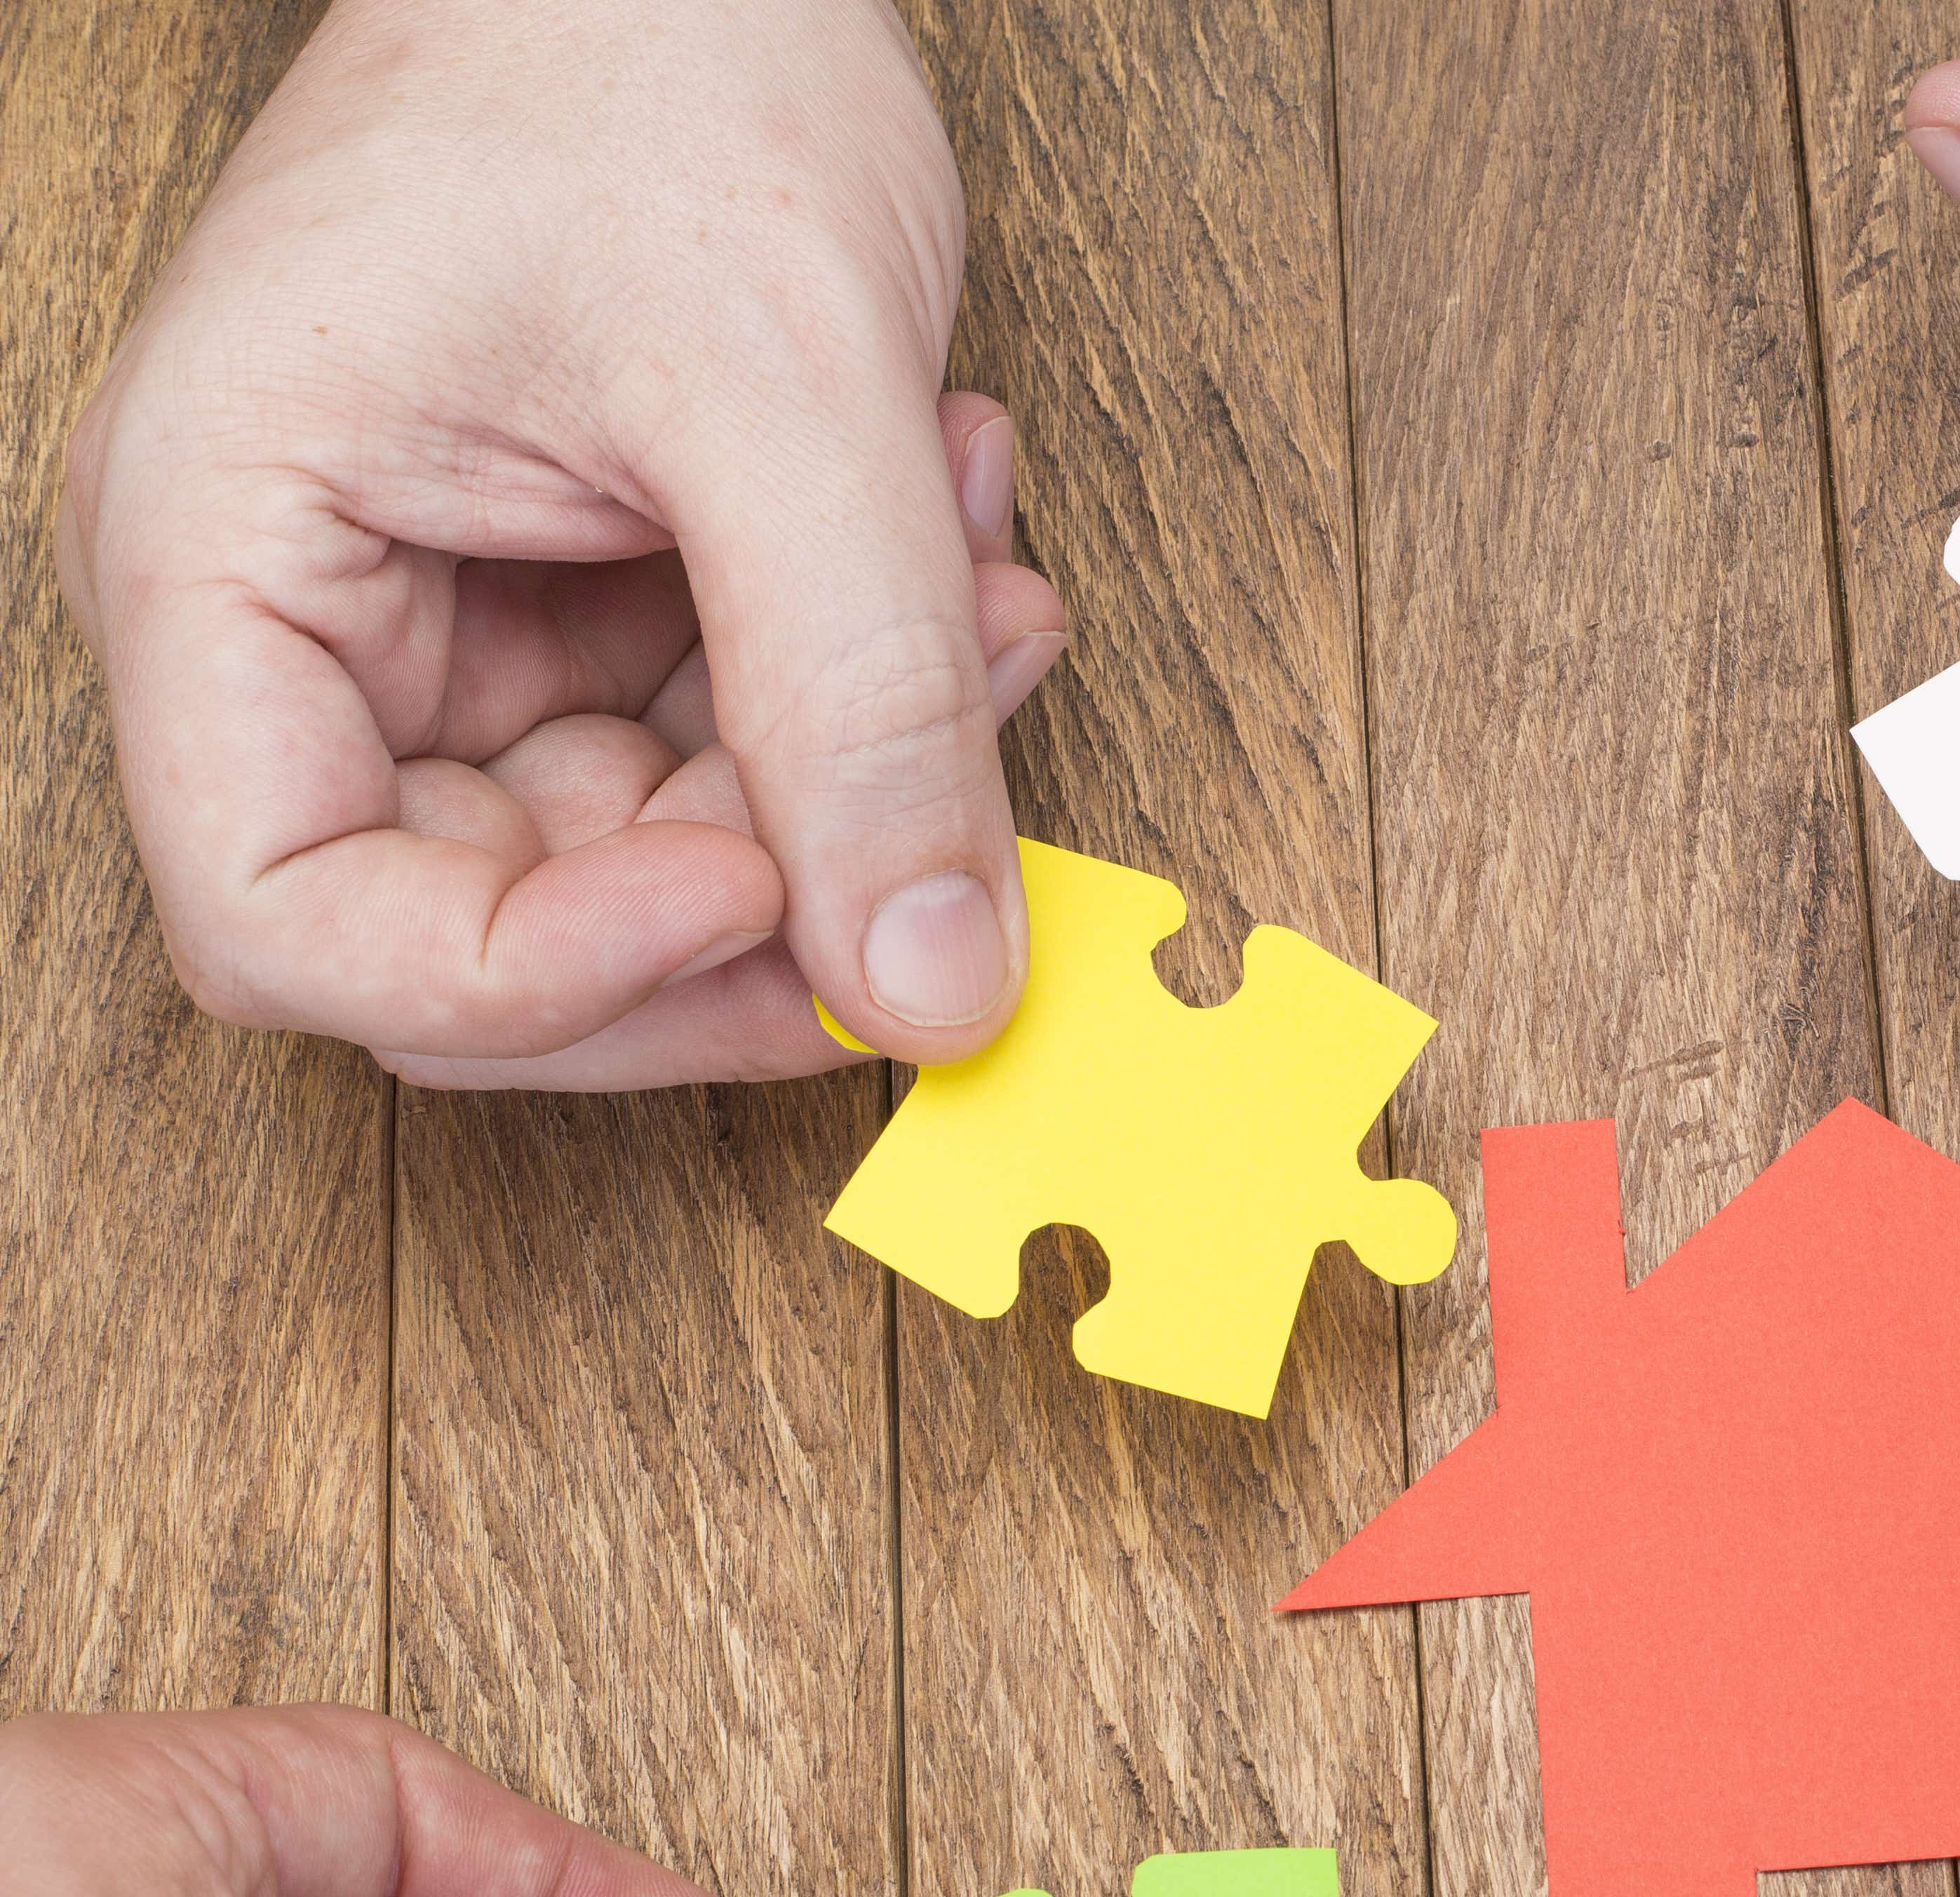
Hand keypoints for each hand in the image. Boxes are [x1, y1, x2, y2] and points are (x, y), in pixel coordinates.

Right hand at [57, 0, 1067, 1090]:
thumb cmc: (645, 51)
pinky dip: (870, 714)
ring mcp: (455, 636)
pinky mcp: (588, 625)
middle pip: (480, 940)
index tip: (755, 906)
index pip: (293, 922)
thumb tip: (931, 982)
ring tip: (978, 595)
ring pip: (638, 879)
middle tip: (931, 817)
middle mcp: (310, 626)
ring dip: (847, 791)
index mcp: (222, 549)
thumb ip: (862, 696)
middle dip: (737, 910)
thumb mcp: (783, 375)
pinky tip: (958, 565)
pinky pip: (728, 772)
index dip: (525, 978)